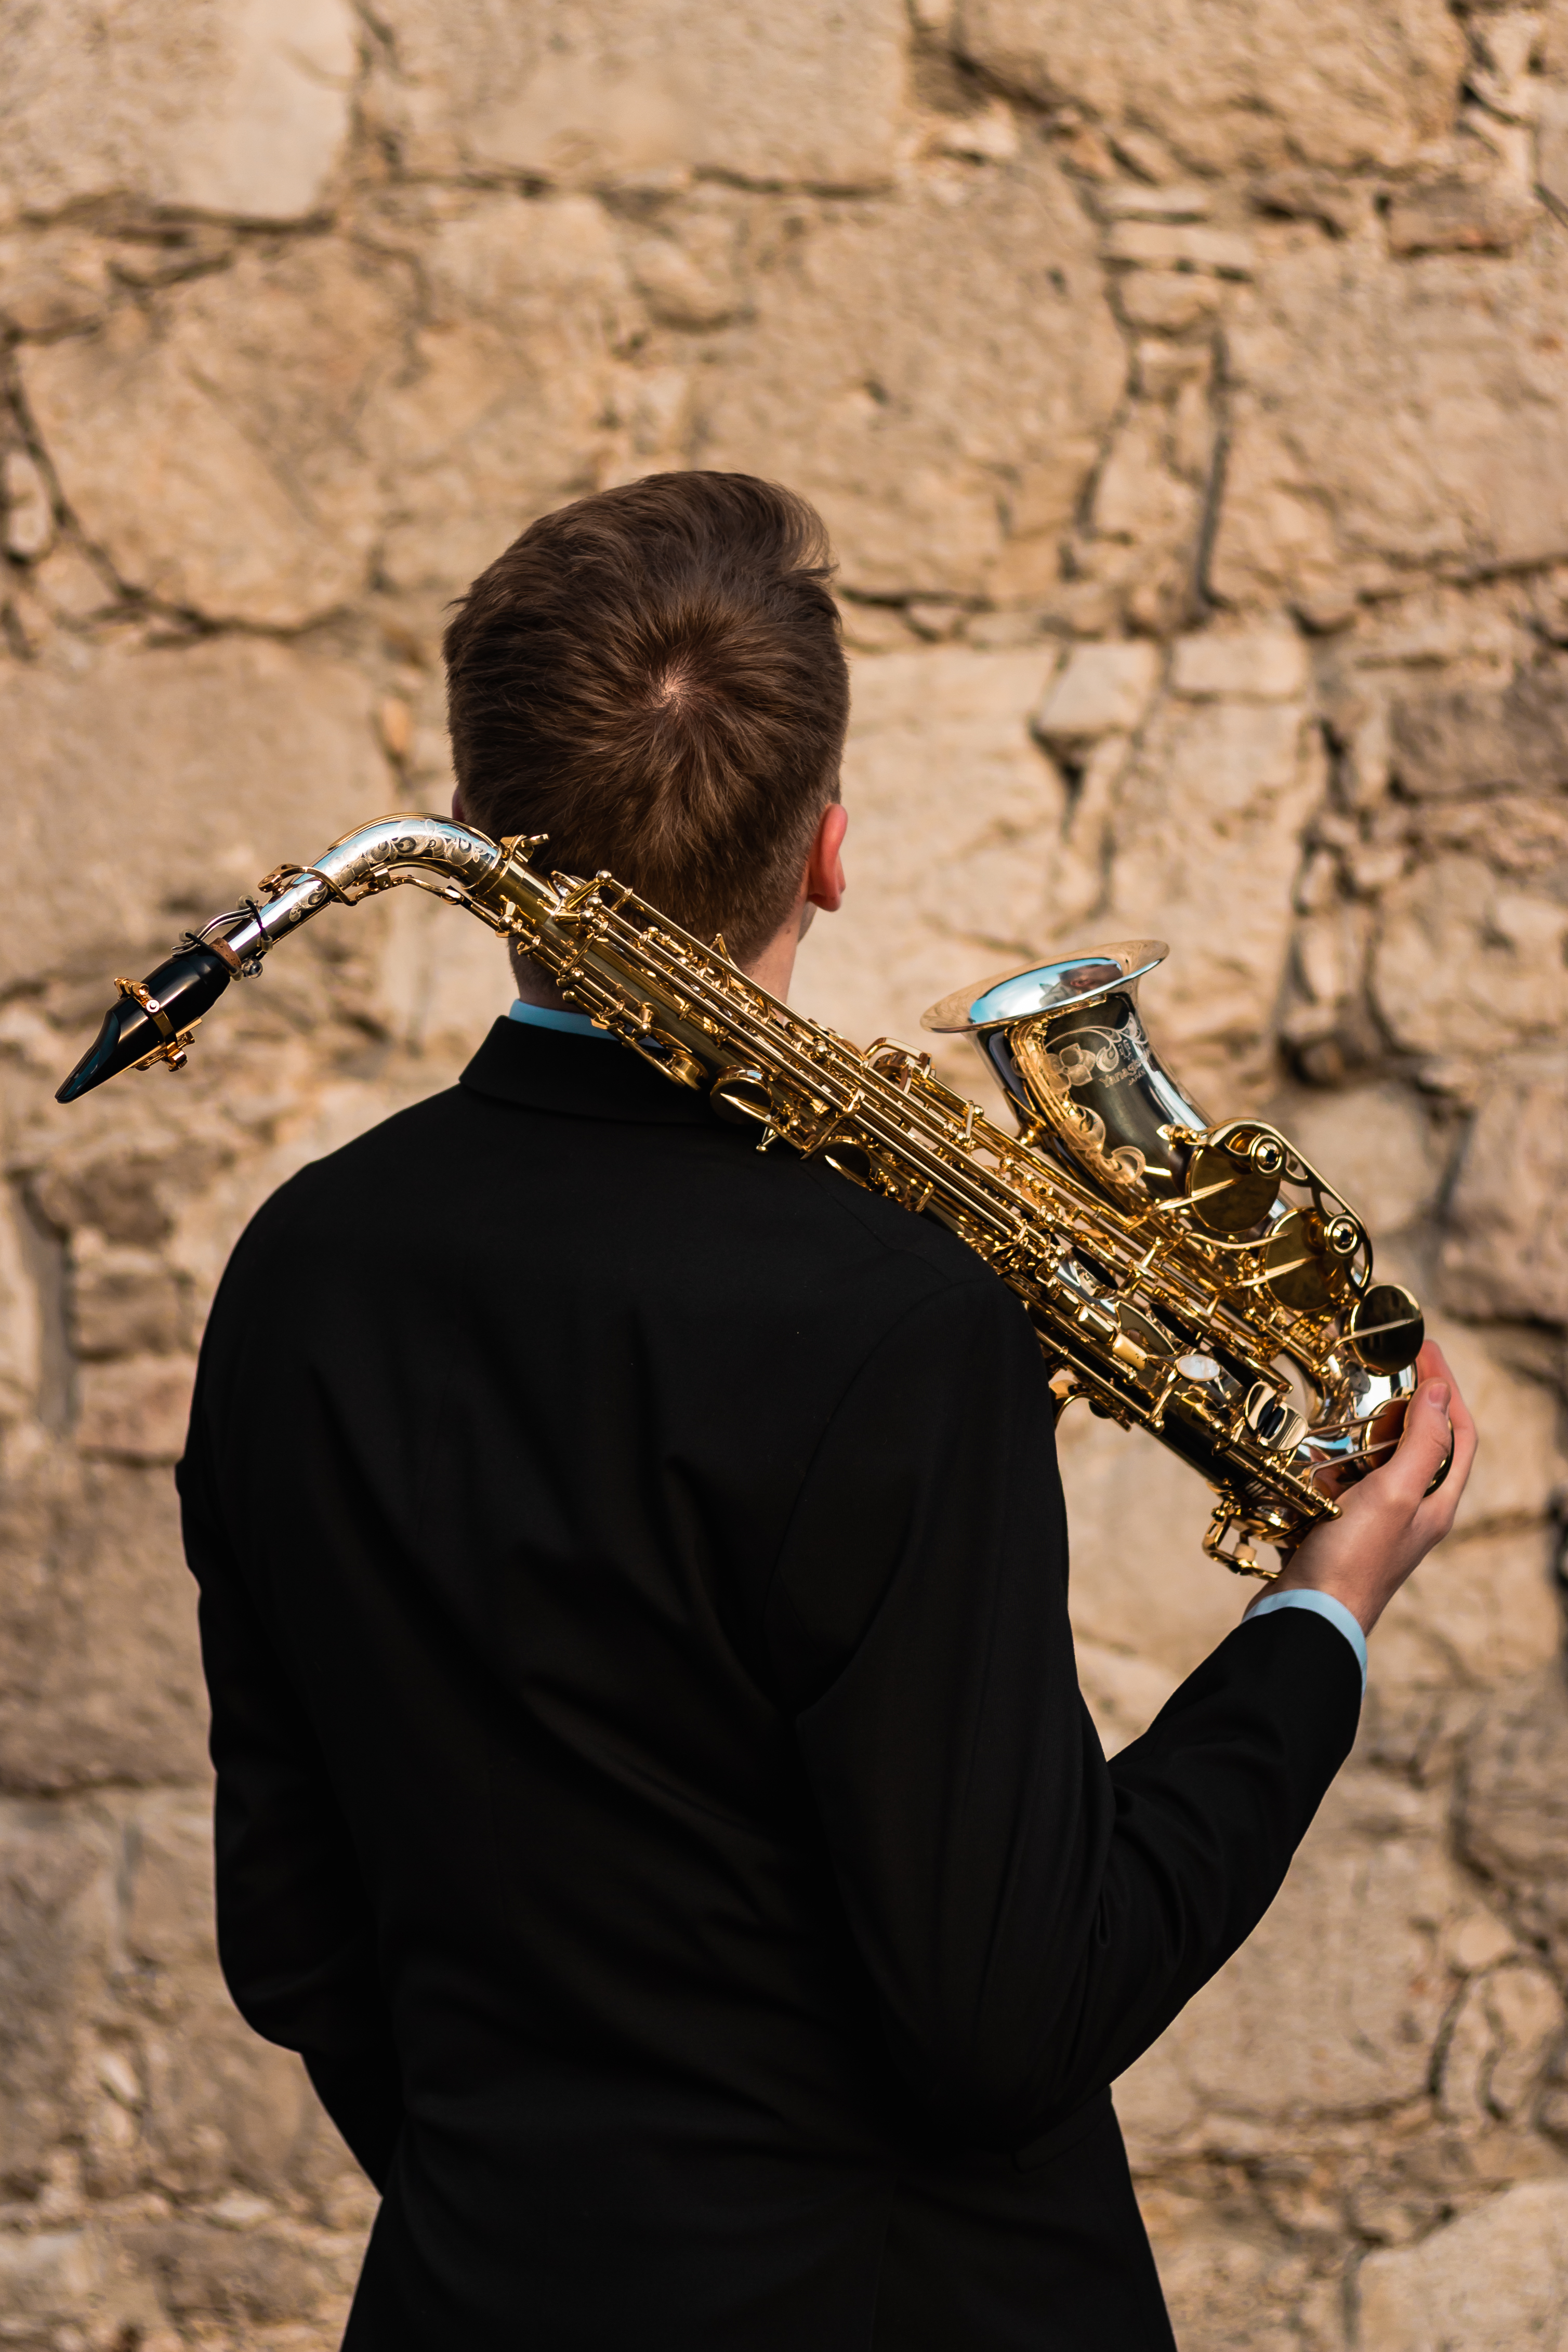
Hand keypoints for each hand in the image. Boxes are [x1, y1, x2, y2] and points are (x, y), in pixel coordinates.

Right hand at [1248, 1342, 1476, 1637]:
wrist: (1306, 1616)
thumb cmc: (1353, 1562)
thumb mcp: (1394, 1493)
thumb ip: (1422, 1443)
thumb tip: (1441, 1393)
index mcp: (1436, 1502)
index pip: (1460, 1433)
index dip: (1448, 1387)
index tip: (1424, 1349)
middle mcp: (1413, 1511)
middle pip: (1422, 1443)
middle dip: (1404, 1404)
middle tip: (1380, 1370)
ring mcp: (1377, 1521)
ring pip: (1378, 1461)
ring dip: (1360, 1431)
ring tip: (1340, 1408)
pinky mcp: (1341, 1528)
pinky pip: (1342, 1481)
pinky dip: (1328, 1461)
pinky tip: (1307, 1454)